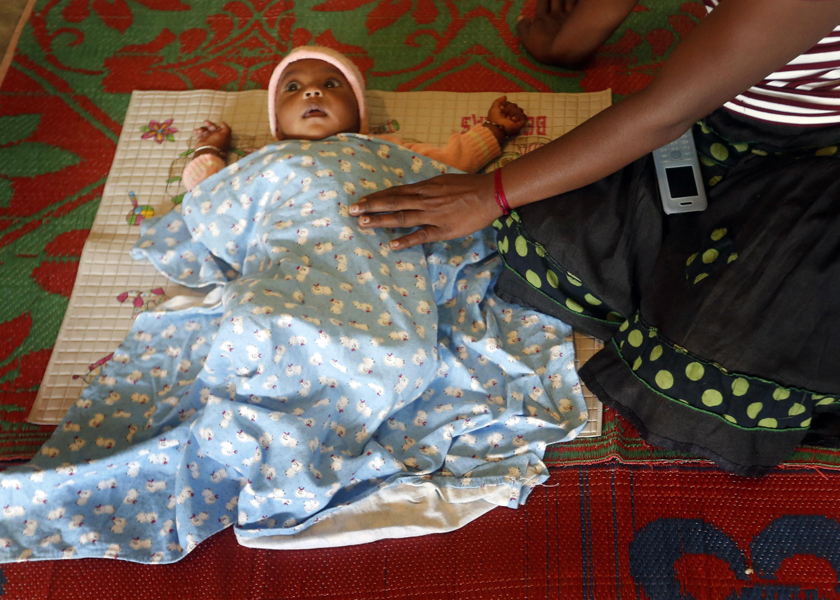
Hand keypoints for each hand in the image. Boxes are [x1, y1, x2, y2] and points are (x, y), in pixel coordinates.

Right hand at [192, 120, 231, 157]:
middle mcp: (215, 138)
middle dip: (209, 124)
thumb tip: (222, 123)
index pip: (220, 129)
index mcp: (222, 137)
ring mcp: (207, 139)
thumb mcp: (225, 134)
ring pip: (205, 130)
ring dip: (202, 129)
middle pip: (212, 128)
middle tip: (205, 122)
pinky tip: (195, 131)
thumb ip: (226, 128)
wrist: (207, 151)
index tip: (216, 125)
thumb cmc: (217, 142)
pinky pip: (198, 134)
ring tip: (200, 131)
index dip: (218, 126)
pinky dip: (197, 131)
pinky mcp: (201, 141)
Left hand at [350, 173, 499, 249]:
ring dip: (381, 220)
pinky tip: (392, 245)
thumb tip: (415, 191)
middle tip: (352, 209)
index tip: (362, 199)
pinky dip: (407, 240)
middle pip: (393, 201)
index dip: (378, 196)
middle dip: (371, 206)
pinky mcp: (443, 229)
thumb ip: (428, 188)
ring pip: (402, 217)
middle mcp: (424, 199)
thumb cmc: (469, 186)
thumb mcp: (444, 181)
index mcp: (425, 188)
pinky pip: (421, 235)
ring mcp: (432, 214)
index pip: (396, 191)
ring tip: (363, 223)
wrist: (489, 193)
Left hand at [486, 96, 526, 136]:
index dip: (506, 104)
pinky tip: (513, 120)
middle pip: (515, 105)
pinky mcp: (520, 123)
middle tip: (504, 115)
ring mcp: (516, 119)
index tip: (501, 108)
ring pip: (520, 110)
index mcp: (506, 111)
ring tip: (509, 119)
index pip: (510, 103)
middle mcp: (511, 114)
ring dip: (513, 113)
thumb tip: (505, 96)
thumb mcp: (494, 107)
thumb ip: (498, 101)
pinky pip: (524, 116)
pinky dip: (518, 116)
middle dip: (509, 109)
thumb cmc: (494, 118)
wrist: (497, 126)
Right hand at [517, 0, 574, 63]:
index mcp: (542, 18)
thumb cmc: (543, 46)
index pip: (542, 3)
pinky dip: (578, 3)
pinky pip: (578, 6)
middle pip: (556, 0)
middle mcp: (555, 14)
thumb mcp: (527, 39)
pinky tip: (579, 2)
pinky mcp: (579, 20)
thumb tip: (521, 17)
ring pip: (568, 1)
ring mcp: (568, 16)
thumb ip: (522, 27)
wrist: (563, 50)